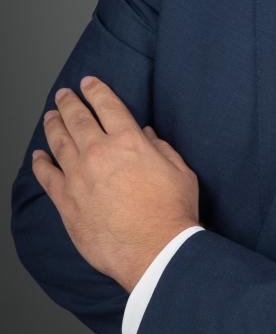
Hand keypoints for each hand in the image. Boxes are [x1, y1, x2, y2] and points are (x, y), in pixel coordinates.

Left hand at [31, 76, 200, 292]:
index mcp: (128, 141)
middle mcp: (99, 153)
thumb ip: (161, 148)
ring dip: (53, 125)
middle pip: (77, 119)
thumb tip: (148, 135)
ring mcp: (79, 177)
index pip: (107, 105)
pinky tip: (38, 156)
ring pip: (59, 142)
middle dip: (69, 102)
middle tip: (64, 94)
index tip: (88, 82)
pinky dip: (40, 163)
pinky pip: (47, 177)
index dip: (96, 90)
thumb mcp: (179, 171)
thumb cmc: (172, 212)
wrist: (155, 250)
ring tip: (50, 116)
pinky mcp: (66, 202)